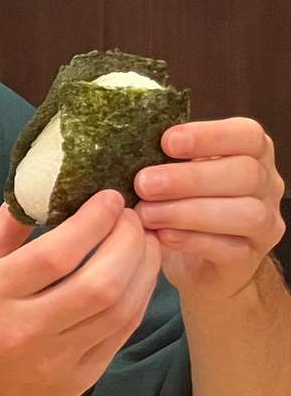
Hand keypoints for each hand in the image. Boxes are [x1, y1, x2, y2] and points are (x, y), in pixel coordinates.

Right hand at [0, 194, 161, 395]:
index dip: (94, 221)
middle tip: (135, 217)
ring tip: (145, 241)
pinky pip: (120, 335)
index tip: (111, 197)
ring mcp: (52, 362)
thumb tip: (48, 182)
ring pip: (120, 310)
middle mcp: (20, 331)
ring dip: (144, 269)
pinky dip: (138, 299)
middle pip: (99, 284)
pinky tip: (138, 276)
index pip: (55, 254)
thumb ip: (4, 226)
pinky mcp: (75, 382)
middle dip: (129, 242)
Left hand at [135, 119, 285, 302]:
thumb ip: (166, 159)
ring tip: (146, 214)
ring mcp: (264, 224)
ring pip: (246, 214)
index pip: (247, 134)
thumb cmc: (182, 203)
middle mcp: (266, 185)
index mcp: (251, 153)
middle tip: (143, 184)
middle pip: (246, 174)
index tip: (167, 142)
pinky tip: (162, 236)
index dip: (210, 136)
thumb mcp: (176, 174)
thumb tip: (129, 147)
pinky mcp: (250, 257)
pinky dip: (193, 241)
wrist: (195, 260)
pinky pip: (231, 249)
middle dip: (190, 178)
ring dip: (189, 212)